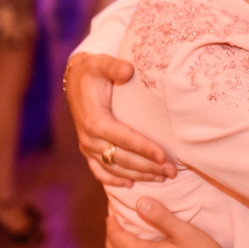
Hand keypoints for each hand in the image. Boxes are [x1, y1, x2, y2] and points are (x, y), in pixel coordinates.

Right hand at [65, 53, 176, 185]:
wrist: (75, 80)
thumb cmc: (93, 71)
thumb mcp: (101, 63)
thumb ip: (114, 66)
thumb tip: (128, 70)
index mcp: (94, 120)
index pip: (123, 139)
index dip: (143, 148)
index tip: (163, 156)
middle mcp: (89, 138)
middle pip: (122, 158)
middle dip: (148, 167)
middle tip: (173, 171)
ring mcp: (87, 147)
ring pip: (115, 168)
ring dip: (139, 175)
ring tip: (163, 178)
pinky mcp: (87, 151)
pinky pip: (100, 171)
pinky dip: (115, 180)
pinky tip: (131, 184)